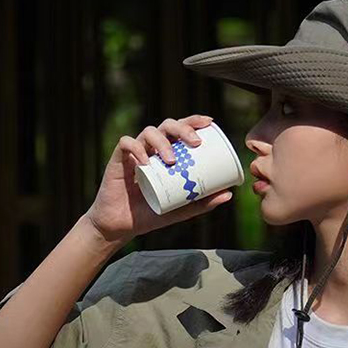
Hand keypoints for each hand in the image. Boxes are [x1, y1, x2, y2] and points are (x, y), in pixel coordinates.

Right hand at [84, 115, 233, 243]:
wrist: (124, 226)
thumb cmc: (153, 213)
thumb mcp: (183, 209)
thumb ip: (204, 202)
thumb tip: (230, 194)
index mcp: (168, 154)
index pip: (181, 130)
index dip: (194, 121)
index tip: (209, 123)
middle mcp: (153, 149)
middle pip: (168, 126)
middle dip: (183, 129)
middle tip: (195, 143)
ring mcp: (136, 153)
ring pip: (149, 132)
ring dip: (163, 142)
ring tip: (172, 160)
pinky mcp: (118, 159)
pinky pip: (126, 144)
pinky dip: (136, 148)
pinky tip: (146, 161)